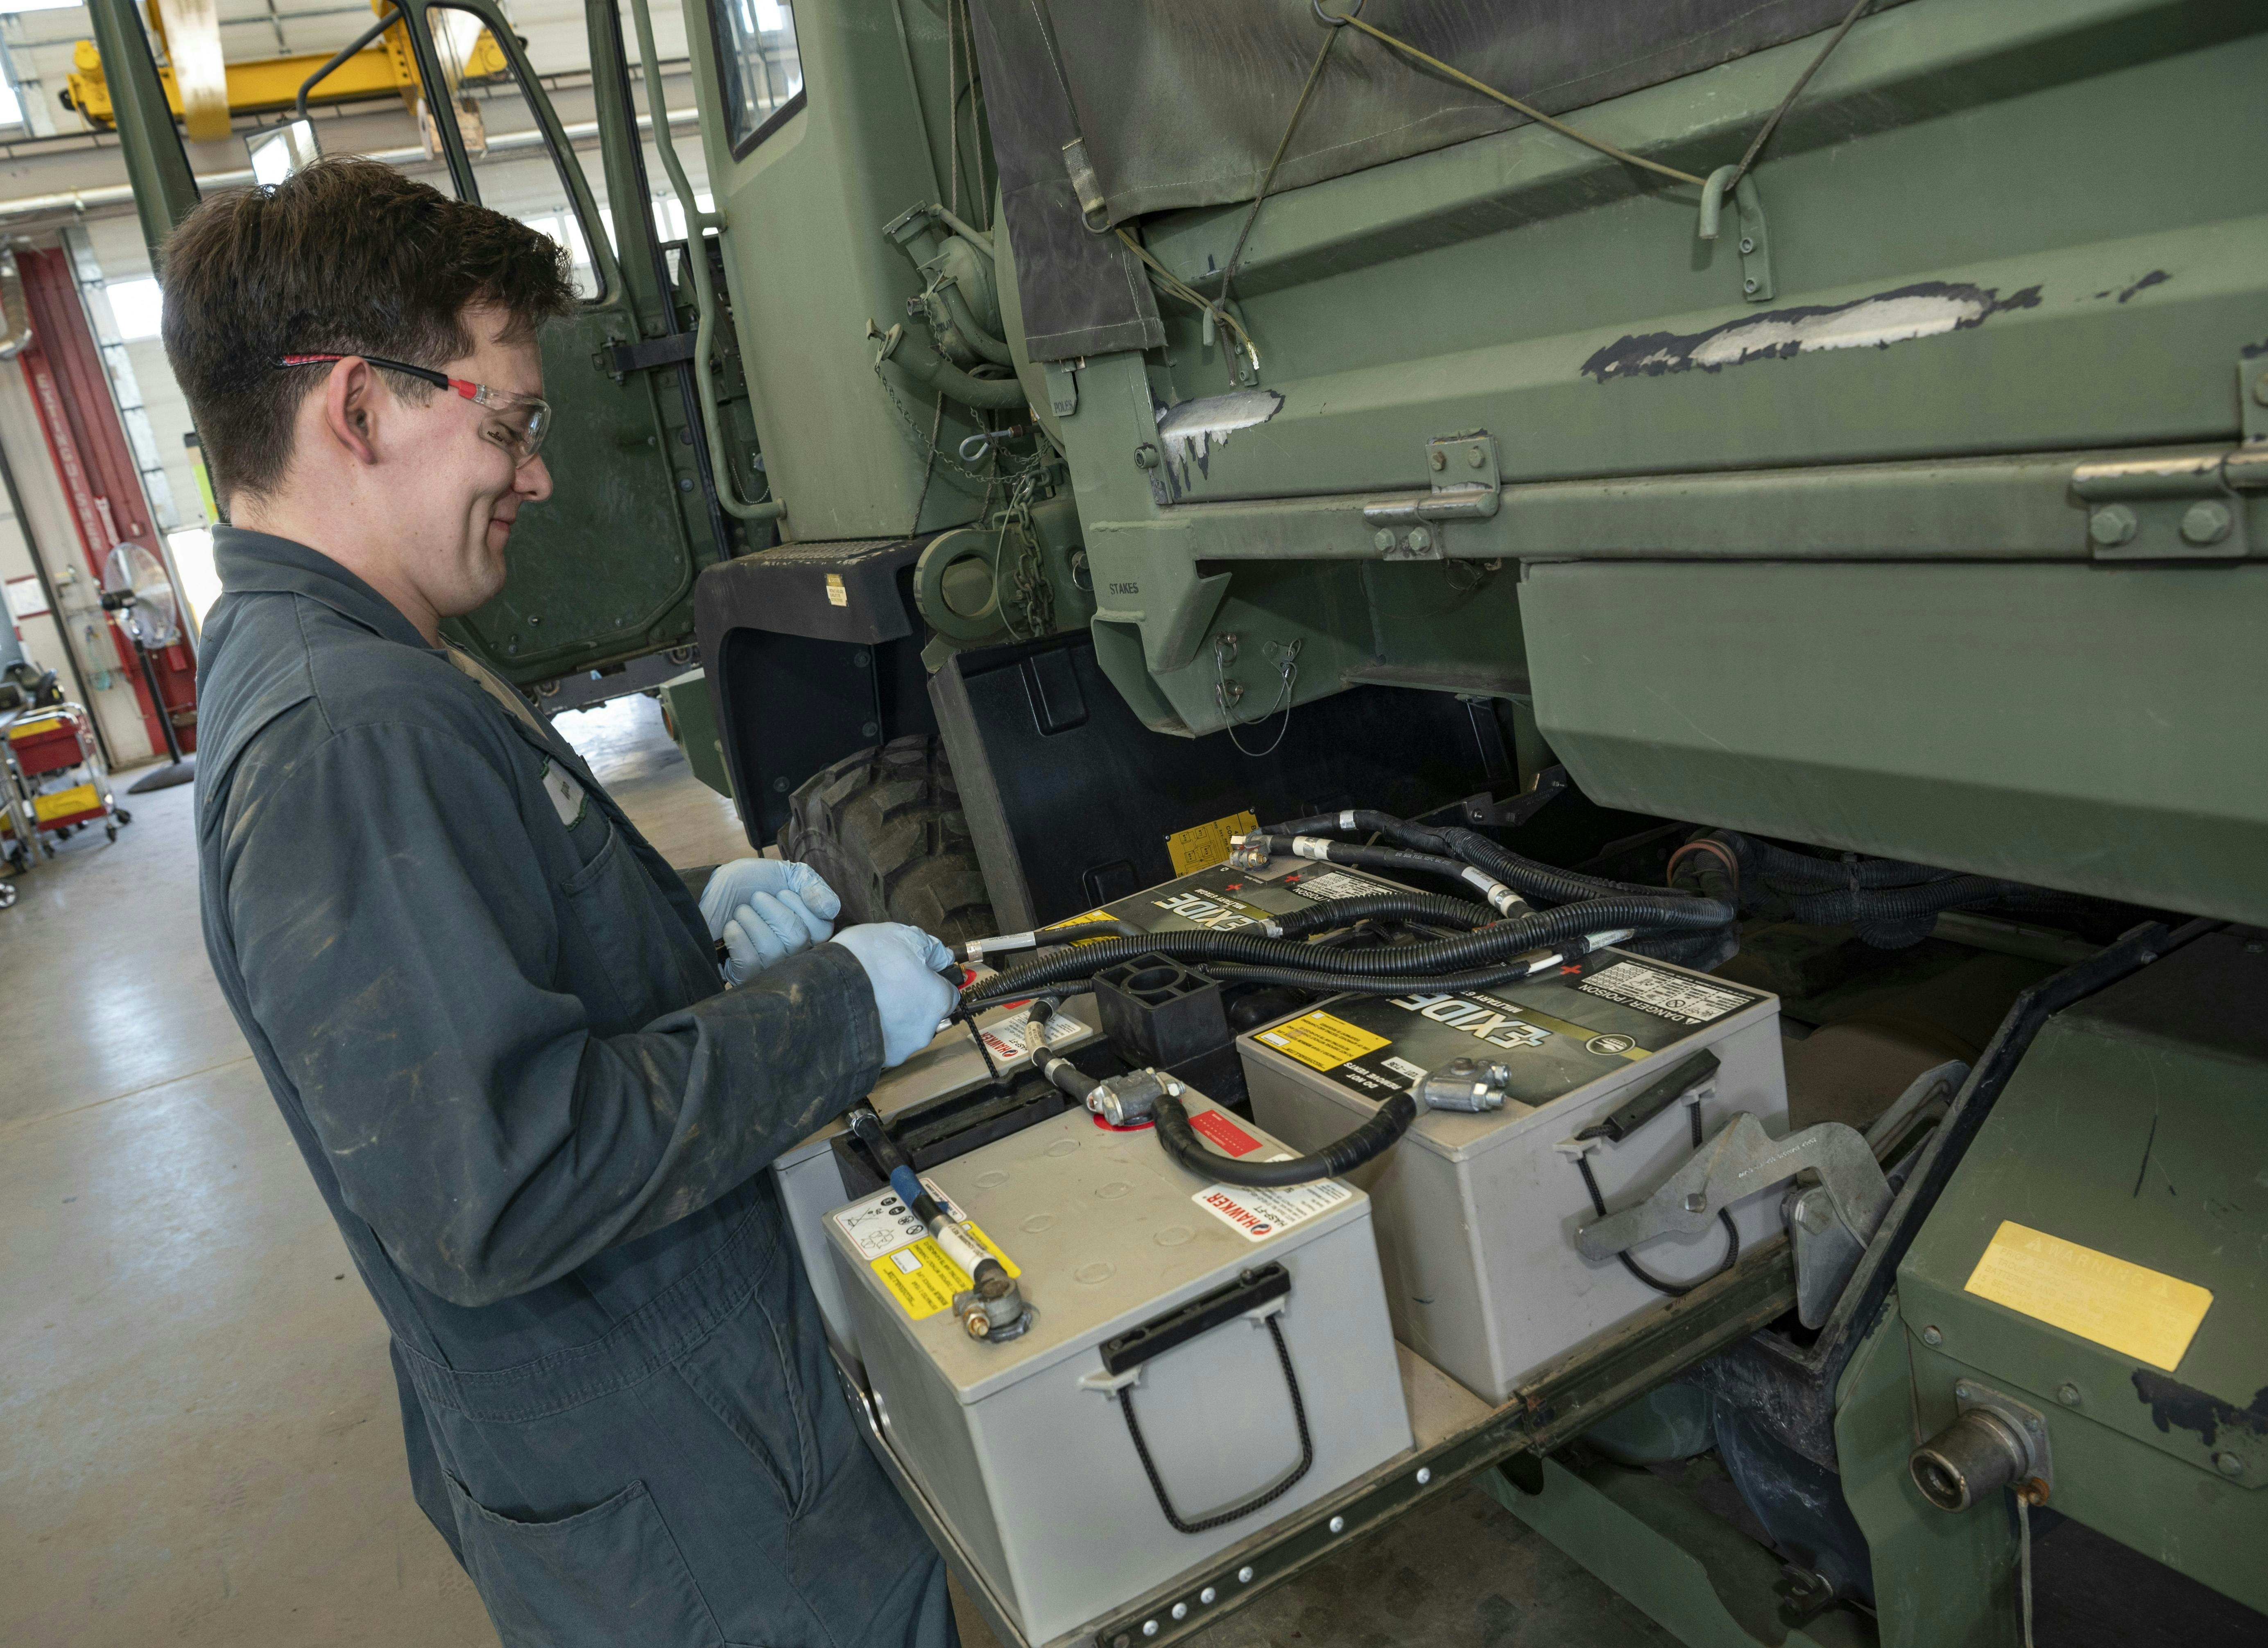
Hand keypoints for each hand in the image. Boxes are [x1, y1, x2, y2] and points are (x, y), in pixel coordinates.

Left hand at [699, 858, 841, 984]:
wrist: (713, 888)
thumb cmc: (753, 883)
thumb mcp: (788, 874)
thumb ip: (815, 887)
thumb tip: (830, 910)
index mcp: (813, 933)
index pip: (822, 929)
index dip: (798, 904)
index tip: (781, 892)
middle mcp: (796, 956)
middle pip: (797, 938)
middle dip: (771, 910)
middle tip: (756, 899)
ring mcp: (771, 970)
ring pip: (771, 950)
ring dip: (750, 920)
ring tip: (741, 911)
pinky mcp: (745, 977)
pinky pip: (748, 962)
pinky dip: (736, 936)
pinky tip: (731, 928)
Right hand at [829, 923, 959, 1067]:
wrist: (825, 991)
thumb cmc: (868, 961)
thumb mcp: (903, 935)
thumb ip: (929, 948)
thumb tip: (941, 957)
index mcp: (938, 999)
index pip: (949, 993)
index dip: (932, 981)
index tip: (916, 974)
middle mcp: (926, 1029)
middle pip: (925, 1014)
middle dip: (911, 1000)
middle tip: (886, 985)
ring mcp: (902, 1048)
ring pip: (903, 1031)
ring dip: (892, 1017)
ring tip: (869, 999)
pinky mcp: (879, 1060)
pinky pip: (882, 1043)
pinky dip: (875, 1031)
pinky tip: (860, 1015)